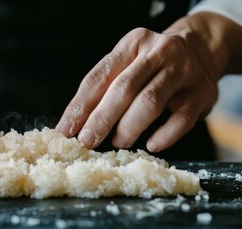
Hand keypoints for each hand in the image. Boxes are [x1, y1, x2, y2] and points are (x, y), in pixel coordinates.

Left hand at [56, 26, 218, 151]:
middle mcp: (158, 52)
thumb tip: (74, 124)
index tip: (66, 130)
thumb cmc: (152, 65)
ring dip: (128, 128)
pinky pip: (181, 119)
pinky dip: (164, 136)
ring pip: (150, 102)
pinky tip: (151, 144)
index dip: (80, 106)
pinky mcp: (202, 92)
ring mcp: (183, 71)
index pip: (99, 77)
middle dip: (101, 119)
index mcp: (132, 44)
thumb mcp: (128, 64)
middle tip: (87, 140)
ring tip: (117, 142)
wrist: (201, 49)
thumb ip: (104, 89)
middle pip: (123, 89)